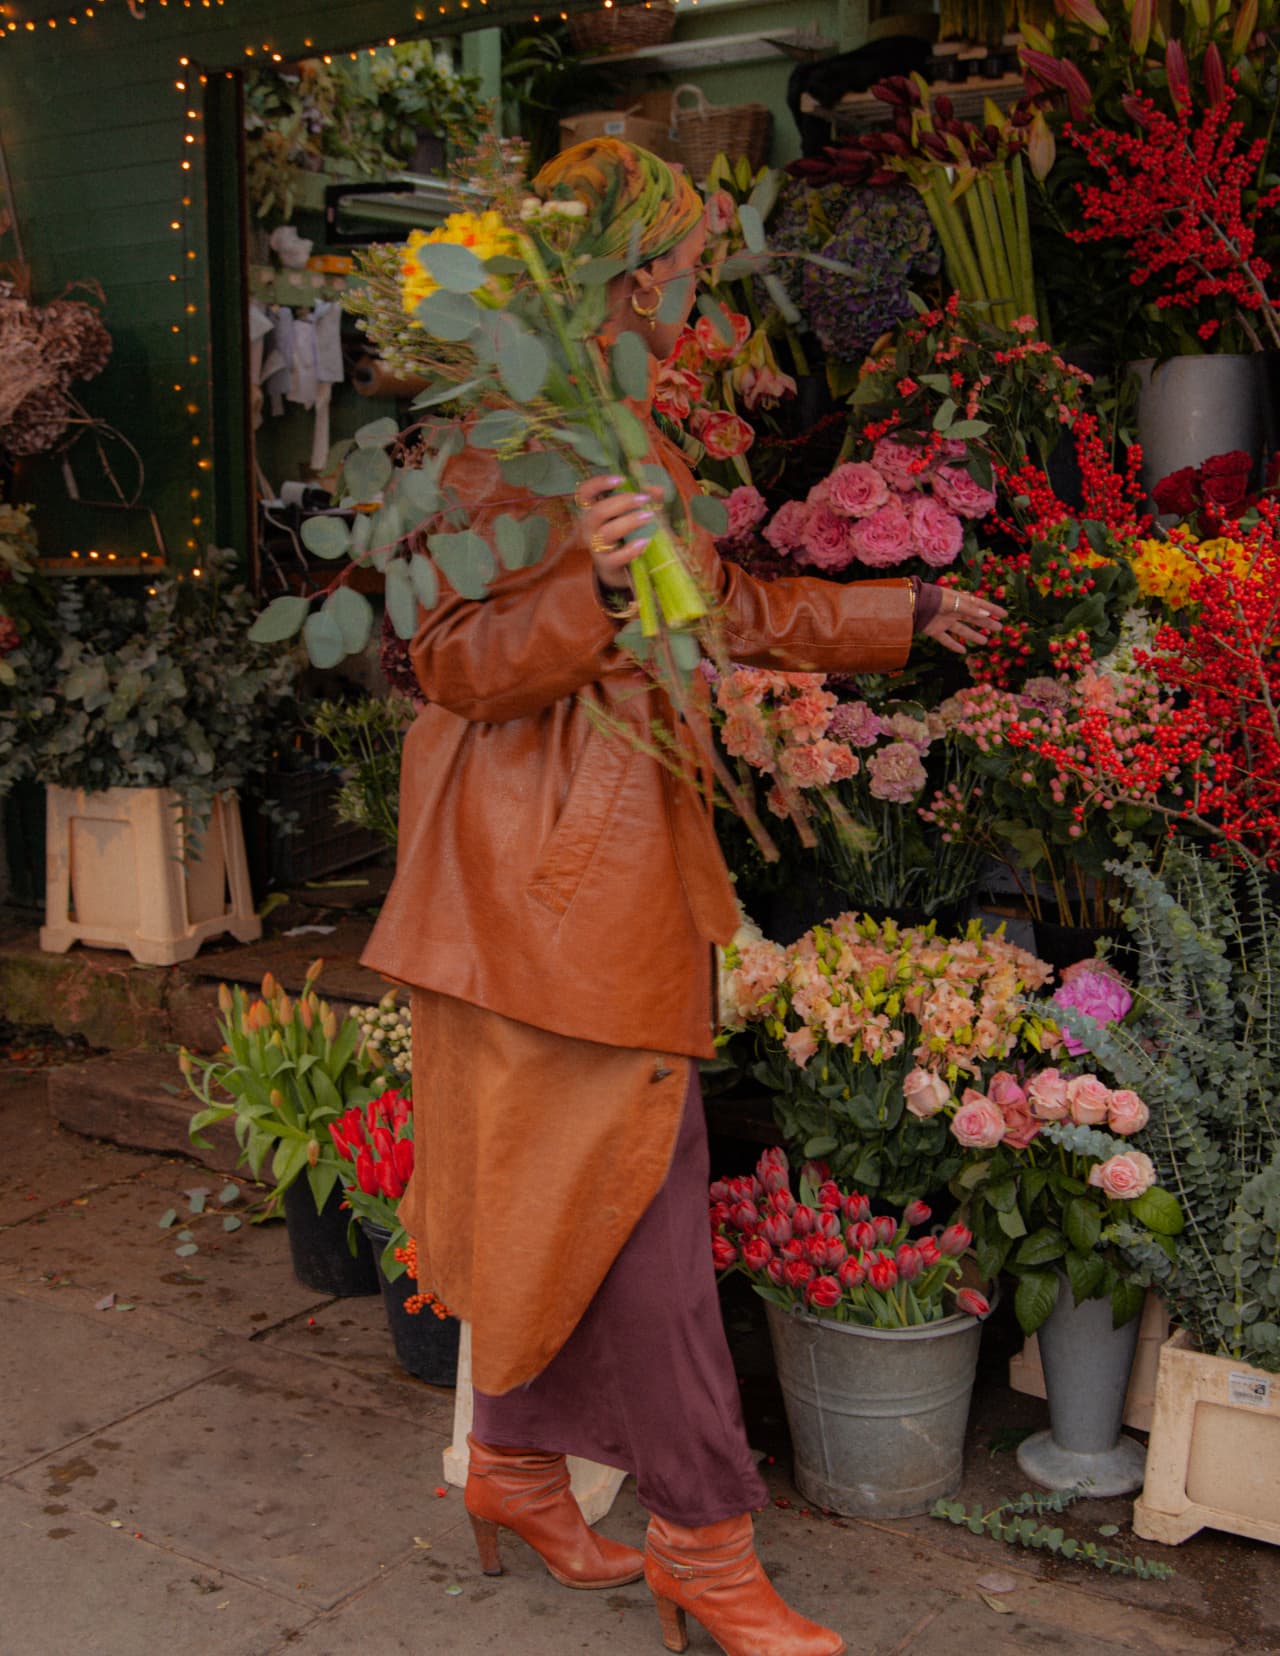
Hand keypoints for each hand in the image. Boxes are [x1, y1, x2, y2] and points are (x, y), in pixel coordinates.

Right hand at [574, 474, 661, 589]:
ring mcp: (595, 548)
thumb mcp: (632, 514)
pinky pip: (616, 557)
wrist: (620, 569)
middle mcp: (589, 528)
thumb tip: (657, 490)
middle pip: (597, 512)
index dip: (598, 484)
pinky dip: (631, 549)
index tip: (621, 479)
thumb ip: (644, 499)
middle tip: (644, 499)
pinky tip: (645, 541)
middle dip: (622, 502)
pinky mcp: (606, 565)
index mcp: (592, 511)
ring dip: (629, 522)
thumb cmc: (625, 535)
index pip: (584, 493)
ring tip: (649, 517)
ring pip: (606, 533)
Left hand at [920, 589, 1006, 654]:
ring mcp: (944, 621)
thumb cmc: (932, 599)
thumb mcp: (953, 602)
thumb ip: (969, 609)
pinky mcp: (934, 630)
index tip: (1004, 615)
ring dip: (973, 635)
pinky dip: (954, 645)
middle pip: (973, 618)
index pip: (979, 604)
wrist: (911, 604)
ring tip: (985, 642)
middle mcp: (953, 610)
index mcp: (958, 600)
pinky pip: (946, 639)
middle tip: (999, 629)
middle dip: (986, 623)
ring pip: (962, 629)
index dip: (992, 609)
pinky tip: (962, 651)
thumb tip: (986, 613)